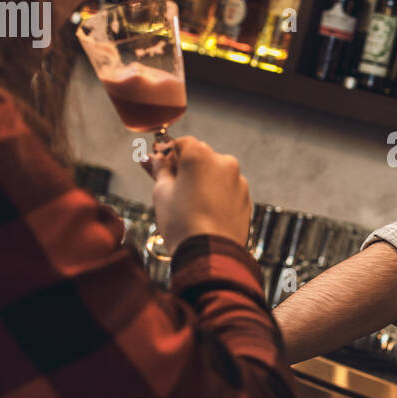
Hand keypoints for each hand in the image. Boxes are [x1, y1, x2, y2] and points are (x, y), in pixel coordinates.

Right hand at [150, 136, 251, 251]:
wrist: (210, 254)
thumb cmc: (182, 222)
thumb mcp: (162, 192)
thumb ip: (159, 170)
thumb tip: (150, 157)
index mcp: (201, 155)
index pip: (182, 143)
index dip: (168, 154)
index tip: (158, 166)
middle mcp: (224, 163)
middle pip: (201, 156)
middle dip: (186, 167)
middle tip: (171, 186)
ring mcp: (238, 181)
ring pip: (216, 174)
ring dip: (203, 182)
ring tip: (188, 205)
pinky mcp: (246, 199)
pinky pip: (227, 191)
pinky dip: (216, 196)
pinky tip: (204, 213)